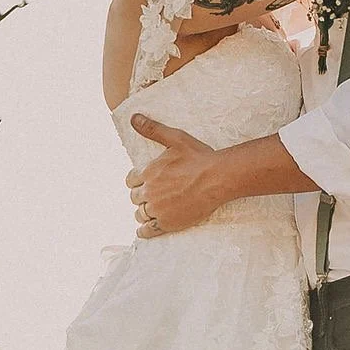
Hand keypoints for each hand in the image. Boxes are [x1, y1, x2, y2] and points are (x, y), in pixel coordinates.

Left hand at [129, 113, 222, 235]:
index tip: (142, 182)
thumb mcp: (175, 138)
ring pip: (141, 214)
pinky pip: (149, 231)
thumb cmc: (199, 157)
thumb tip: (133, 117)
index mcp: (149, 172)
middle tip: (150, 196)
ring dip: (143, 212)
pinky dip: (144, 231)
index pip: (131, 180)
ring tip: (150, 212)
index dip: (137, 181)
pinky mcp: (168, 223)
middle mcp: (150, 192)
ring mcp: (158, 209)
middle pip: (136, 197)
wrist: (218, 178)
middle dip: (141, 196)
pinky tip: (144, 231)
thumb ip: (152, 129)